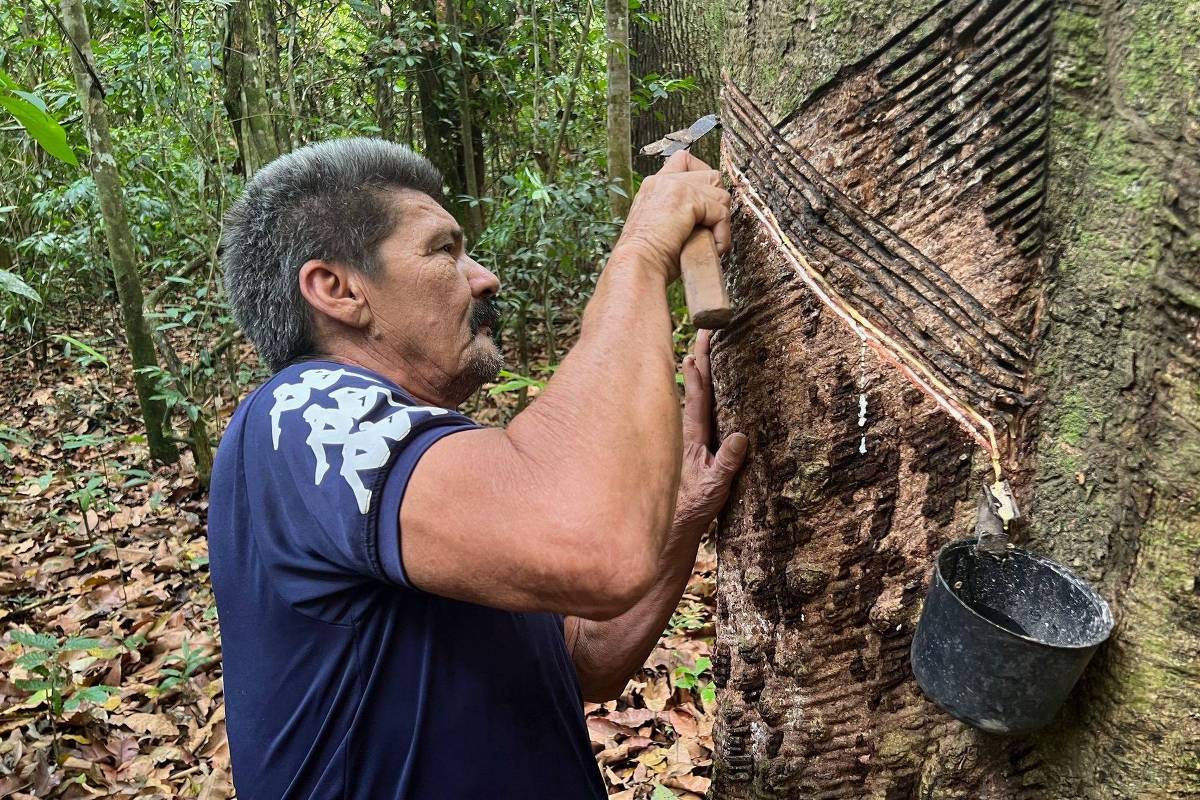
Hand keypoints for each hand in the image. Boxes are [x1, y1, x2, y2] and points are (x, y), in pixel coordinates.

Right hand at [613, 150, 731, 282]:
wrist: (637, 265)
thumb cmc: (646, 258)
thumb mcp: (660, 226)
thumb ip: (678, 211)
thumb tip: (705, 214)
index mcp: (654, 185)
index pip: (685, 161)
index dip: (703, 179)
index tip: (705, 205)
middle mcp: (663, 181)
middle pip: (711, 175)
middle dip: (717, 203)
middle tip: (709, 228)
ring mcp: (675, 187)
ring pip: (720, 195)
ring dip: (720, 222)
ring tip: (709, 242)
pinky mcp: (688, 200)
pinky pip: (721, 214)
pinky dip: (722, 235)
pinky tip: (712, 248)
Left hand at [673, 329, 747, 537]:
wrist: (677, 527)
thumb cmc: (694, 507)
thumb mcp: (715, 486)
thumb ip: (727, 463)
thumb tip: (740, 436)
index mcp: (694, 437)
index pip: (698, 399)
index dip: (700, 373)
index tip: (699, 348)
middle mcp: (689, 433)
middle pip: (697, 389)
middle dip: (701, 359)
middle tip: (705, 330)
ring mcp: (690, 438)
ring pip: (695, 398)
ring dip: (699, 373)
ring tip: (699, 347)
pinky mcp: (694, 447)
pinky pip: (698, 412)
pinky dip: (700, 394)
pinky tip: (701, 384)